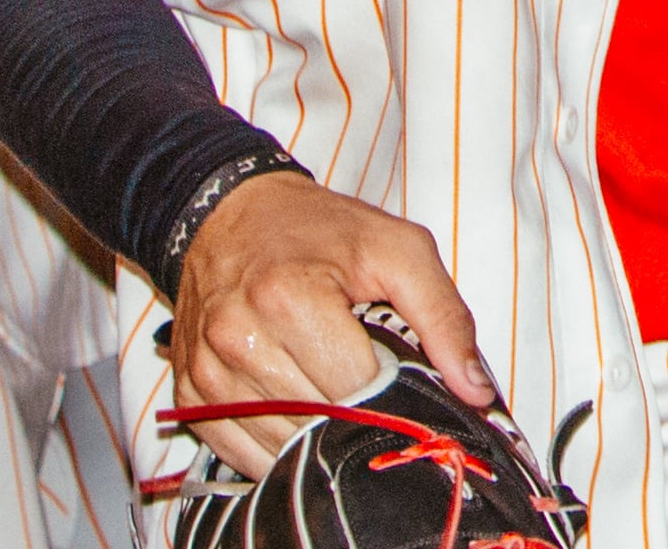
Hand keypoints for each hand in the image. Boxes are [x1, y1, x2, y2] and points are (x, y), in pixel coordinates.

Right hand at [168, 173, 493, 476]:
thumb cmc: (318, 230)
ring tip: (335, 395)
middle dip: (357, 415)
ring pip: (282, 445)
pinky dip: (276, 449)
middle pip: (320, 420)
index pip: (358, 387)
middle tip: (371, 387)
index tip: (400, 378)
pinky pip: (241, 454)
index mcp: (291, 296)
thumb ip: (445, 318)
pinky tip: (299, 414)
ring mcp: (209, 370)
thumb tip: (476, 392)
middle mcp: (240, 336)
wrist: (229, 213)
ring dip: (318, 436)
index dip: (390, 392)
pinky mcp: (191, 394)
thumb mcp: (398, 249)